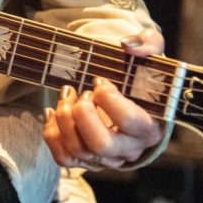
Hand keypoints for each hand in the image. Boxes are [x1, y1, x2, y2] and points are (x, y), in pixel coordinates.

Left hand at [43, 28, 164, 170]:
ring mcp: (105, 158)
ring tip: (67, 95)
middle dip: (82, 114)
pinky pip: (64, 157)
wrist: (126, 93)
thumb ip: (147, 43)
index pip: (130, 121)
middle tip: (81, 93)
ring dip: (64, 119)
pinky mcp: (85, 159)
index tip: (99, 81)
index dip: (109, 98)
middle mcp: (129, 149)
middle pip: (100, 145)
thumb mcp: (150, 53)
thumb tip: (128, 46)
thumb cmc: (138, 75)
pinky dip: (52, 134)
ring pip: (78, 151)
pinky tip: (54, 111)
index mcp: (150, 128)